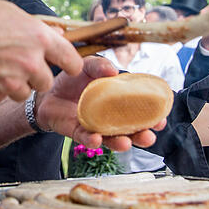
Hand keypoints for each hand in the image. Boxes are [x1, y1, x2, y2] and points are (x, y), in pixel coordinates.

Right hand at [0, 0, 83, 101]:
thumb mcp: (13, 14)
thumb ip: (38, 29)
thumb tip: (58, 36)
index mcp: (39, 38)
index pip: (71, 61)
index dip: (70, 65)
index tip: (67, 66)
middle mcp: (30, 62)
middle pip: (46, 82)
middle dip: (36, 76)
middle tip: (19, 64)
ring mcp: (12, 80)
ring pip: (24, 92)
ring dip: (16, 84)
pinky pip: (2, 96)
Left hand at [35, 56, 165, 151]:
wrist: (47, 90)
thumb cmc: (73, 78)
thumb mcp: (88, 66)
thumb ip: (100, 65)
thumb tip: (114, 71)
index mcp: (119, 101)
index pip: (140, 110)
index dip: (153, 116)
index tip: (161, 119)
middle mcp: (111, 118)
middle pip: (131, 131)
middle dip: (141, 136)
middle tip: (149, 136)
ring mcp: (96, 127)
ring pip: (111, 139)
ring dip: (120, 143)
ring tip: (126, 143)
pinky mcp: (77, 132)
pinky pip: (86, 138)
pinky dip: (92, 140)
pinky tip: (96, 139)